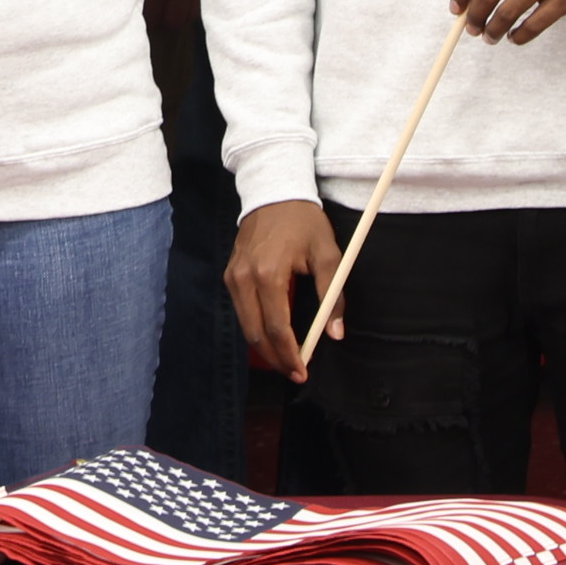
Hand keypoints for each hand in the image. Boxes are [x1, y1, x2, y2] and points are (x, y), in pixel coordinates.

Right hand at [224, 197, 343, 379]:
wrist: (274, 191)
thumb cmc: (303, 221)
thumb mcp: (327, 254)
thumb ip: (332, 295)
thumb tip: (335, 332)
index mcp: (268, 274)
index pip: (277, 328)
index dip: (290, 355)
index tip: (303, 371)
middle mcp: (244, 278)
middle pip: (256, 334)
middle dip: (276, 359)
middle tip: (295, 372)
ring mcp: (233, 276)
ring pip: (245, 326)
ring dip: (265, 347)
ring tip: (286, 359)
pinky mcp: (230, 274)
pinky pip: (241, 311)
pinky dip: (256, 329)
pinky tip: (273, 336)